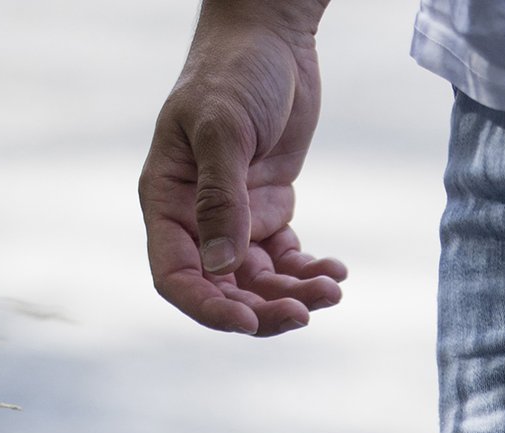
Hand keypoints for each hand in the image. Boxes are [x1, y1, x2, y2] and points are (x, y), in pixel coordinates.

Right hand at [139, 0, 345, 336]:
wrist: (271, 38)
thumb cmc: (235, 72)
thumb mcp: (224, 129)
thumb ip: (221, 199)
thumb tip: (222, 267)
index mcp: (168, 200)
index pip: (176, 276)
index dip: (209, 307)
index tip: (250, 322)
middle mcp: (196, 218)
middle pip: (224, 291)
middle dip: (264, 310)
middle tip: (308, 310)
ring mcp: (234, 218)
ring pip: (260, 285)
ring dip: (296, 294)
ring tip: (333, 287)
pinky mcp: (268, 211)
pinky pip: (286, 263)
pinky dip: (310, 273)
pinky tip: (336, 271)